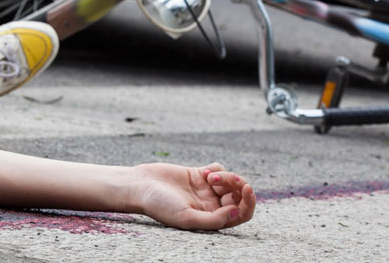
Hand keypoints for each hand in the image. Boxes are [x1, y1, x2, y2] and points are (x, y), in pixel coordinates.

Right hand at [129, 162, 254, 229]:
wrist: (140, 186)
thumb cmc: (159, 206)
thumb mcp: (186, 218)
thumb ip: (213, 220)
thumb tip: (235, 213)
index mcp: (210, 219)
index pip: (240, 214)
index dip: (248, 203)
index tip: (247, 189)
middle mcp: (211, 206)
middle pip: (238, 196)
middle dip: (238, 186)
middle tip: (227, 180)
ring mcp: (205, 190)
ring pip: (230, 181)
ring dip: (227, 176)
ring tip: (210, 177)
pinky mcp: (198, 175)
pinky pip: (219, 169)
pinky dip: (217, 169)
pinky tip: (203, 172)